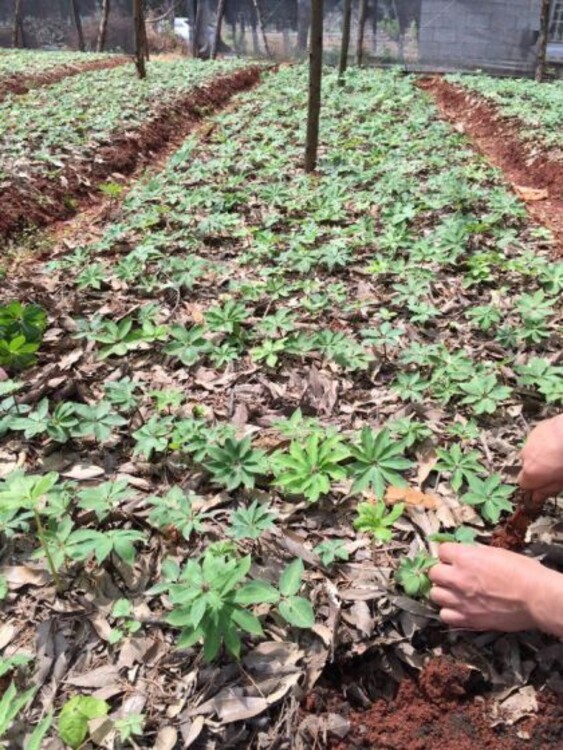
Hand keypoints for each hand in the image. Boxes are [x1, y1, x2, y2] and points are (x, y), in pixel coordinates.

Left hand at [429, 543, 562, 634]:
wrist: (536, 598)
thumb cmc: (522, 572)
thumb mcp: (496, 552)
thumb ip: (475, 553)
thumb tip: (465, 553)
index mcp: (464, 557)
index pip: (442, 551)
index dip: (449, 554)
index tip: (454, 558)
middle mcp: (457, 578)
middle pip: (433, 573)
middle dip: (442, 572)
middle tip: (453, 575)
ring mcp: (460, 600)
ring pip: (435, 595)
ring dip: (444, 592)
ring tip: (455, 592)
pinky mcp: (468, 619)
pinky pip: (445, 615)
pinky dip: (450, 612)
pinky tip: (459, 608)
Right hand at [518, 414, 562, 502]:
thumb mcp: (562, 482)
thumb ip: (547, 491)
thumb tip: (537, 497)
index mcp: (531, 472)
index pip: (523, 484)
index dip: (533, 486)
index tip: (542, 487)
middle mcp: (526, 456)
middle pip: (526, 467)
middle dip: (537, 469)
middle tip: (554, 470)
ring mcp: (530, 442)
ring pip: (531, 453)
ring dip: (541, 456)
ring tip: (558, 455)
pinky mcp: (536, 430)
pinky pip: (537, 441)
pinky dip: (544, 444)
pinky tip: (558, 444)